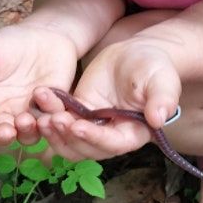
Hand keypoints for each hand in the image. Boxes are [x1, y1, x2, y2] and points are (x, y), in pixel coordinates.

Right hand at [0, 25, 77, 155]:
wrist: (43, 36)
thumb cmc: (8, 44)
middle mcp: (5, 114)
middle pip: (1, 134)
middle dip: (2, 136)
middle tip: (5, 131)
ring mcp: (29, 115)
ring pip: (28, 134)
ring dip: (26, 131)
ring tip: (25, 119)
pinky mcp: (53, 111)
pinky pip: (52, 120)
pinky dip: (51, 117)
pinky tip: (49, 104)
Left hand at [33, 38, 180, 159]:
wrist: (136, 54)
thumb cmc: (154, 68)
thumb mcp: (162, 81)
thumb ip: (163, 99)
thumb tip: (159, 118)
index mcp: (133, 134)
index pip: (112, 144)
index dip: (94, 138)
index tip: (78, 126)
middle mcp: (110, 136)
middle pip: (85, 148)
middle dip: (68, 137)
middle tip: (52, 120)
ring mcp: (92, 126)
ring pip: (68, 141)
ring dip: (53, 132)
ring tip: (40, 115)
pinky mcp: (78, 112)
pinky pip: (60, 119)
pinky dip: (48, 113)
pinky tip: (40, 99)